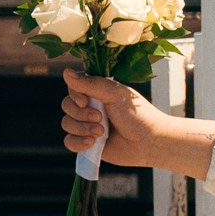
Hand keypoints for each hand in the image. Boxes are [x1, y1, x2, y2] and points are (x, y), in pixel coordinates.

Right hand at [59, 70, 179, 165]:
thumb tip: (66, 72)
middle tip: (101, 118)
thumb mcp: (115, 95)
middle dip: (81, 114)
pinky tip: (92, 143)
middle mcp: (90, 107)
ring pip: (67, 124)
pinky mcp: (88, 143)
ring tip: (101, 133)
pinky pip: (69, 142)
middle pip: (67, 106)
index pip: (73, 88)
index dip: (75, 95)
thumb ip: (90, 84)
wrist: (148, 143)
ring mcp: (88, 125)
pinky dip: (78, 142)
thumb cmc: (137, 115)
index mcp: (97, 92)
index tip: (85, 101)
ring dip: (82, 129)